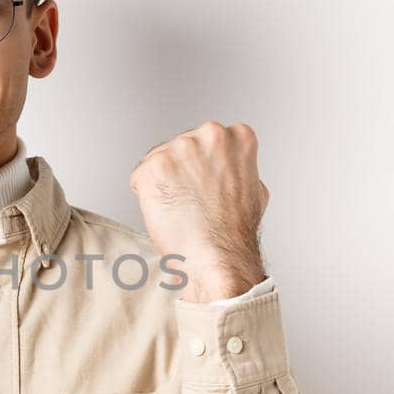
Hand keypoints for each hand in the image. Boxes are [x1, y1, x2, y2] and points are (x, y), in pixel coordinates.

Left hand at [129, 120, 269, 301]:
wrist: (220, 258)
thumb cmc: (235, 233)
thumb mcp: (254, 188)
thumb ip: (239, 168)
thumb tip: (230, 169)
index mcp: (238, 136)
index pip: (205, 141)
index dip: (200, 167)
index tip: (204, 185)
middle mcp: (210, 135)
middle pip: (180, 146)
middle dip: (180, 172)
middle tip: (191, 201)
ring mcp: (181, 149)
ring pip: (158, 160)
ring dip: (162, 183)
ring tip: (180, 209)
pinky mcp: (154, 166)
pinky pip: (139, 178)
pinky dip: (146, 196)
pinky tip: (166, 211)